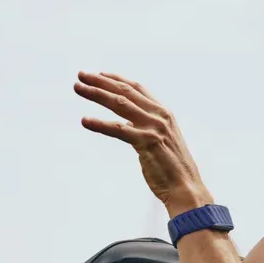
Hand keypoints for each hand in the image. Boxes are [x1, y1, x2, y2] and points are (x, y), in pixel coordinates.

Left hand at [74, 71, 212, 216]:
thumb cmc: (171, 168)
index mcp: (163, 113)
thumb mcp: (160, 140)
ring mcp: (153, 128)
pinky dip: (99, 123)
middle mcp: (159, 115)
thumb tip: (126, 123)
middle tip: (81, 75)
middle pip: (125, 91)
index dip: (116, 79)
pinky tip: (85, 120)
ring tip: (78, 88)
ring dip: (96, 94)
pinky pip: (118, 129)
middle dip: (100, 81)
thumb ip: (145, 128)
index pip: (137, 88)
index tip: (99, 74)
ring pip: (119, 104)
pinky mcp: (146, 142)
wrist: (185, 188)